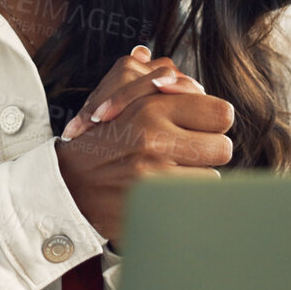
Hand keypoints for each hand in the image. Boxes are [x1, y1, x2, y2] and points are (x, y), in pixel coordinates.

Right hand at [55, 46, 233, 246]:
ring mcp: (154, 174)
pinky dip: (185, 197)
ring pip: (212, 177)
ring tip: (170, 173)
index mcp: (152, 107)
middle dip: (210, 152)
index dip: (214, 123)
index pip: (222, 113)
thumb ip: (166, 89)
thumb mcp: (128, 103)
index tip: (201, 128)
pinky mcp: (152, 203)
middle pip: (223, 148)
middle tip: (188, 154)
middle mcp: (155, 139)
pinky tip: (166, 192)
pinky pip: (194, 200)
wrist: (67, 182)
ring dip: (196, 177)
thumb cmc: (103, 140)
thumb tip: (197, 86)